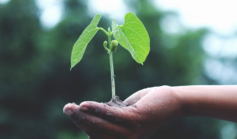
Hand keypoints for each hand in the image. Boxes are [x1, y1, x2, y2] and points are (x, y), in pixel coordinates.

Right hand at [63, 86, 183, 138]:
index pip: (97, 135)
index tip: (72, 113)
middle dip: (79, 120)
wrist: (170, 101)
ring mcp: (131, 132)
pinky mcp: (135, 120)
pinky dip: (97, 109)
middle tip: (66, 108)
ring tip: (70, 107)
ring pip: (101, 125)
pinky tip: (85, 104)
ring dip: (84, 115)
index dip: (83, 125)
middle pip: (96, 132)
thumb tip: (91, 115)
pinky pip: (111, 115)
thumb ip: (110, 117)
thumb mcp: (125, 113)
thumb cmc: (146, 106)